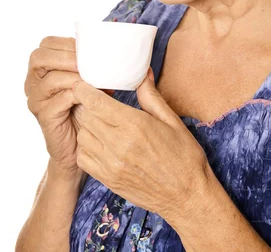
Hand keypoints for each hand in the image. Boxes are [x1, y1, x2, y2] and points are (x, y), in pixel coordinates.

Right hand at [24, 36, 95, 174]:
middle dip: (66, 56)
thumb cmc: (86, 108)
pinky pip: (58, 101)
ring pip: (50, 79)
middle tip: (87, 62)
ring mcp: (36, 100)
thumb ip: (93, 65)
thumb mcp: (89, 81)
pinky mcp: (44, 116)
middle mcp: (33, 82)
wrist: (81, 144)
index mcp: (42, 68)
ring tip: (93, 79)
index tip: (88, 47)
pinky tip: (89, 97)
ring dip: (75, 76)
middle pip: (39, 57)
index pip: (46, 44)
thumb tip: (117, 51)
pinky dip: (77, 95)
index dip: (66, 42)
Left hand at [73, 67, 209, 222]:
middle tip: (95, 100)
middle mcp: (119, 145)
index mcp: (135, 125)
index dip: (84, 90)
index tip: (84, 84)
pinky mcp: (108, 180)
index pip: (95, 103)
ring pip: (82, 136)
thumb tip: (143, 73)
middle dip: (86, 105)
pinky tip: (99, 141)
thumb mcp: (172, 121)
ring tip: (99, 120)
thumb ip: (151, 96)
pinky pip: (83, 158)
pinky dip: (86, 146)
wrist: (187, 197)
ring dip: (86, 125)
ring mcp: (111, 165)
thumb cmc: (184, 156)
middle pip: (85, 116)